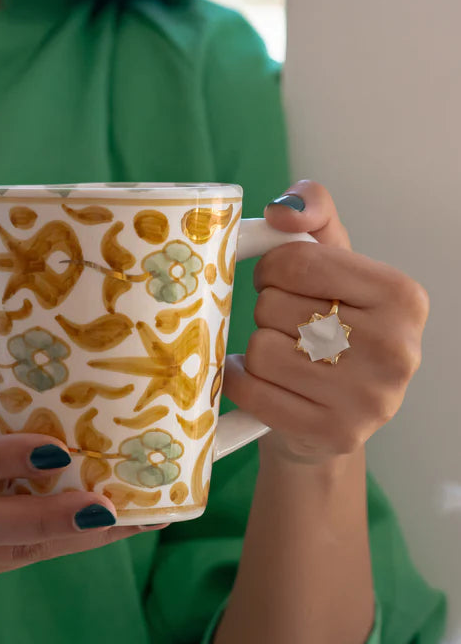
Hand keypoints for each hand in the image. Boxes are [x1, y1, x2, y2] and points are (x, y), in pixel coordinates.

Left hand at [223, 180, 429, 462]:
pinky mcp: (335, 433)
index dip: (270, 268)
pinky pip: (254, 391)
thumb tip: (282, 210)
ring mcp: (369, 398)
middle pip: (277, 307)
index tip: (273, 280)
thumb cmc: (330, 329)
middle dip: (265, 311)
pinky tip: (253, 378)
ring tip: (275, 355)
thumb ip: (314, 215)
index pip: (300, 262)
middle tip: (281, 325)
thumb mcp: (333, 263)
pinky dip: (240, 381)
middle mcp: (396, 349)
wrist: (327, 418)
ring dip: (255, 350)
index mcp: (402, 297)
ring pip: (263, 350)